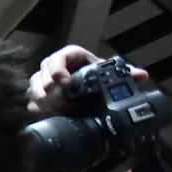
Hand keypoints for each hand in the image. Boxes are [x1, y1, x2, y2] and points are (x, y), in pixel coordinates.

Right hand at [27, 44, 148, 116]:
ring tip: (54, 108)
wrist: (85, 94)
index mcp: (71, 58)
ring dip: (41, 98)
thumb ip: (125, 74)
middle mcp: (53, 67)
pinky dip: (36, 107)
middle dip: (46, 86)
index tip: (64, 82)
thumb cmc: (95, 80)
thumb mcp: (108, 76)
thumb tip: (141, 75)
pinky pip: (29, 100)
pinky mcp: (36, 95)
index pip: (61, 57)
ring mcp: (42, 81)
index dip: (58, 68)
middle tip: (55, 98)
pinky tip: (45, 114)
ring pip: (34, 86)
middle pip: (42, 72)